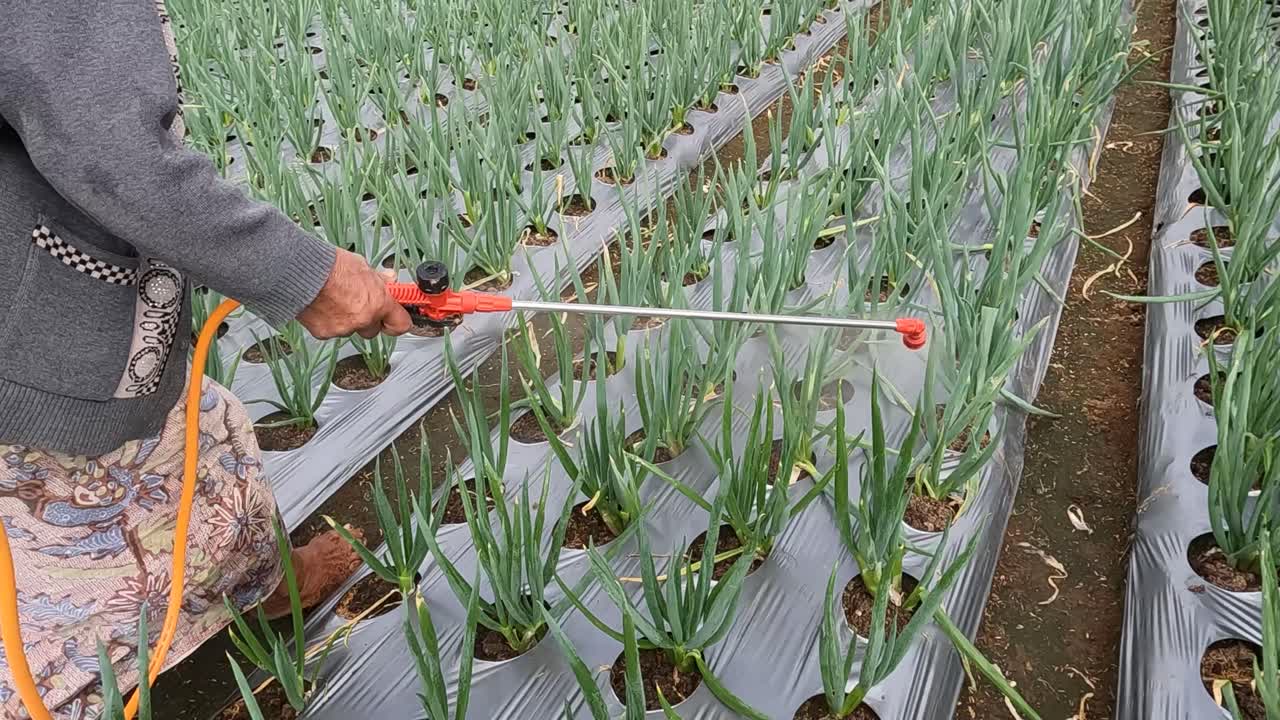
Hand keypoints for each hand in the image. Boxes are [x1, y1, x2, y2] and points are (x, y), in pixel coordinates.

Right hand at [297, 249, 411, 339]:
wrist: (300, 272)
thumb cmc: (329, 266)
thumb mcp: (362, 266)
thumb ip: (378, 279)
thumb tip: (389, 279)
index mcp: (378, 303)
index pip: (401, 324)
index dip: (398, 321)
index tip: (396, 317)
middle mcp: (363, 319)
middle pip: (373, 329)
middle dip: (369, 319)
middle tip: (359, 303)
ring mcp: (344, 328)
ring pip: (351, 330)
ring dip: (347, 319)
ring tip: (336, 299)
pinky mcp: (324, 333)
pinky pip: (332, 331)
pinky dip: (328, 322)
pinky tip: (323, 305)